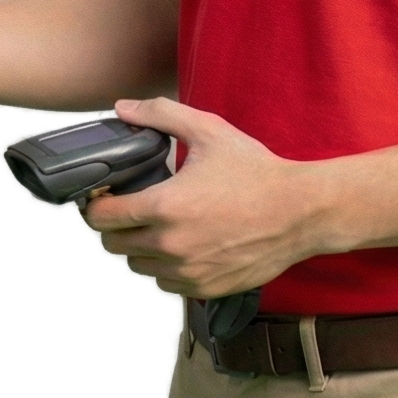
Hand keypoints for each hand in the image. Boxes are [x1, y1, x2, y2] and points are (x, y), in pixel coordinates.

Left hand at [79, 97, 329, 303]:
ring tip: (145, 231)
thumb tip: (122, 108)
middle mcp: (170, 245)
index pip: (103, 218)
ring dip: (133, 251)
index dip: (96, 205)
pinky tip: (169, 251)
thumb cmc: (255, 171)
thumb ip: (160, 115)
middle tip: (121, 212)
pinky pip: (163, 286)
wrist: (301, 212)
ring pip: (136, 269)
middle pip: (113, 246)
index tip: (104, 196)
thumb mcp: (209, 130)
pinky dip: (158, 271)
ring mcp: (187, 272)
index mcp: (164, 207)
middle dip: (111, 228)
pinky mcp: (205, 289)